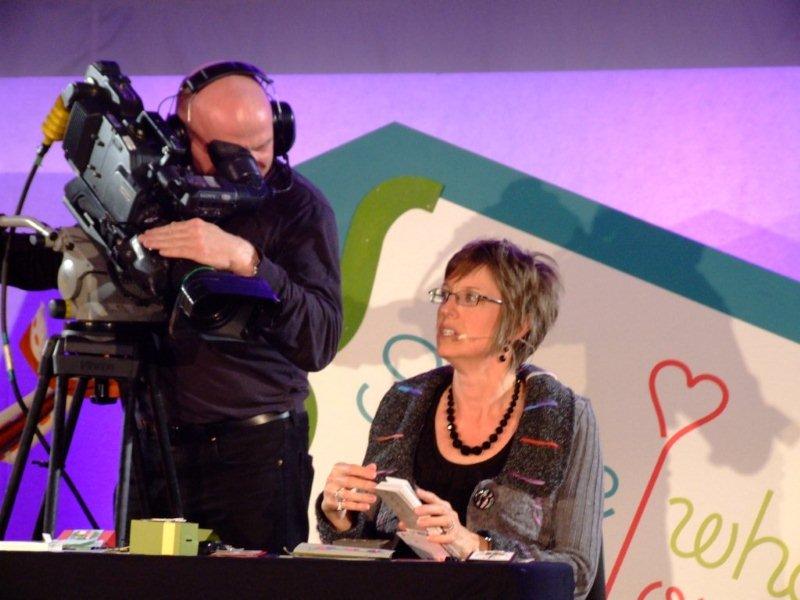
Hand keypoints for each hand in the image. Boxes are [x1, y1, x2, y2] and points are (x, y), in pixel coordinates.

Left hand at [138, 218, 257, 275]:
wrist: (236, 251)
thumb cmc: (222, 242)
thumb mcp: (207, 229)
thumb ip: (191, 229)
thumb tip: (174, 230)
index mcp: (196, 223)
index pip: (173, 227)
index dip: (159, 230)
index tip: (148, 232)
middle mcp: (194, 230)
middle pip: (170, 233)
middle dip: (154, 236)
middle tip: (141, 238)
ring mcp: (196, 241)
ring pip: (172, 242)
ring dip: (158, 243)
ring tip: (147, 244)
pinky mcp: (198, 252)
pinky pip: (180, 251)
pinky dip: (170, 251)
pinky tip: (161, 251)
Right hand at [321, 462, 378, 530]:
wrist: (329, 496)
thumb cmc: (343, 482)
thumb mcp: (351, 474)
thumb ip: (362, 471)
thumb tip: (374, 467)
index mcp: (338, 468)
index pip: (351, 468)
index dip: (363, 471)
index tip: (374, 475)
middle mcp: (332, 478)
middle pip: (349, 481)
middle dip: (363, 484)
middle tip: (375, 487)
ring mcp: (330, 491)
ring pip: (347, 495)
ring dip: (362, 497)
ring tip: (373, 498)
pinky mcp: (330, 502)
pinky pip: (345, 505)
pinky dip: (357, 506)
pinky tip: (366, 506)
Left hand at [413, 487, 481, 558]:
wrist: (462, 540)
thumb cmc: (445, 528)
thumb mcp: (433, 522)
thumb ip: (418, 521)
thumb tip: (402, 523)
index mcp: (443, 507)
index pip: (434, 499)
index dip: (426, 494)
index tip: (417, 491)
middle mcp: (449, 513)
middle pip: (440, 508)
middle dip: (427, 508)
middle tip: (416, 511)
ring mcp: (453, 524)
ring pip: (444, 520)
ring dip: (431, 521)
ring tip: (420, 523)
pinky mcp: (455, 536)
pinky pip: (447, 536)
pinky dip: (438, 537)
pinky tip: (430, 538)